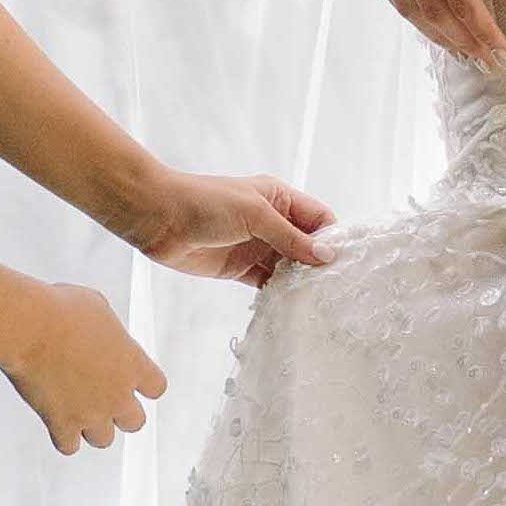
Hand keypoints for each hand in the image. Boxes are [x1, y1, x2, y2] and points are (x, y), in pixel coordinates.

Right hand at [5, 282, 165, 457]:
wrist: (30, 327)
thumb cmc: (61, 309)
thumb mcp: (98, 307)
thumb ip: (109, 333)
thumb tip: (103, 338)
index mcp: (133, 363)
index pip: (156, 387)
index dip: (143, 384)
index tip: (128, 377)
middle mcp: (118, 394)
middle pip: (135, 422)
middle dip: (120, 412)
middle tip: (102, 397)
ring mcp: (91, 413)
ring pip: (104, 440)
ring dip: (92, 426)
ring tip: (77, 409)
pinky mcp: (62, 424)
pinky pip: (69, 447)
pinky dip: (63, 436)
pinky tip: (56, 420)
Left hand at [144, 168, 334, 285]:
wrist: (159, 218)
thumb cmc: (206, 202)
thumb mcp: (254, 214)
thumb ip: (290, 237)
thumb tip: (326, 255)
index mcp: (279, 198)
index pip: (318, 218)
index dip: (333, 238)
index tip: (346, 263)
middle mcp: (271, 222)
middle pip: (306, 245)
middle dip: (319, 264)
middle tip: (337, 290)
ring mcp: (255, 246)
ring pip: (288, 267)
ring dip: (300, 282)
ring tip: (319, 303)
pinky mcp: (240, 269)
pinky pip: (267, 283)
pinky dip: (279, 294)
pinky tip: (290, 307)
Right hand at [362, 0, 505, 69]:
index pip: (464, 2)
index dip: (482, 32)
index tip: (499, 53)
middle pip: (435, 12)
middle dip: (462, 41)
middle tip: (484, 61)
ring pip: (408, 6)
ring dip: (434, 32)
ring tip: (458, 48)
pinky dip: (408, 9)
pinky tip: (425, 18)